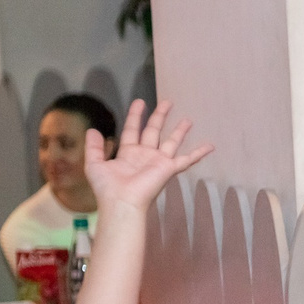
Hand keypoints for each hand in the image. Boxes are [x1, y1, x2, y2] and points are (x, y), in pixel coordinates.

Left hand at [89, 100, 211, 218]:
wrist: (121, 202)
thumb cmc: (107, 188)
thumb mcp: (94, 164)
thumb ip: (93, 147)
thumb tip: (92, 130)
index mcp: (128, 153)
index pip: (133, 129)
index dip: (136, 115)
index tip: (141, 102)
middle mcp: (145, 155)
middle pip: (154, 131)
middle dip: (160, 116)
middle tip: (167, 102)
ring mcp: (158, 161)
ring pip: (171, 141)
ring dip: (180, 131)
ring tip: (188, 119)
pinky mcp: (168, 168)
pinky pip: (187, 159)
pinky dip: (199, 153)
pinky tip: (210, 146)